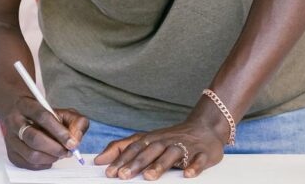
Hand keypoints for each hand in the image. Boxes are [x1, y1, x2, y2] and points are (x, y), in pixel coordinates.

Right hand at [2, 96, 89, 169]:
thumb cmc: (47, 115)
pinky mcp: (11, 152)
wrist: (22, 114)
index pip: (43, 117)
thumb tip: (75, 141)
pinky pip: (27, 164)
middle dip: (55, 148)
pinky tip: (50, 157)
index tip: (72, 142)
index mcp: (27, 105)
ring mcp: (10, 138)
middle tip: (67, 151)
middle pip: (34, 138)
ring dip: (50, 158)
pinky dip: (42, 164)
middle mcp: (15, 121)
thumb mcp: (64, 112)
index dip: (59, 132)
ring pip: (30, 154)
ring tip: (60, 154)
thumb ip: (76, 122)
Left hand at [95, 115, 226, 179]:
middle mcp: (167, 141)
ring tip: (149, 176)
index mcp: (153, 139)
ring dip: (160, 165)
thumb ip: (122, 148)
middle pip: (151, 150)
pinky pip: (199, 160)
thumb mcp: (146, 139)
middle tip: (124, 175)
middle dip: (137, 163)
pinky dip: (194, 166)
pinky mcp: (203, 153)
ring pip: (173, 154)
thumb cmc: (171, 138)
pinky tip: (187, 174)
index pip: (135, 148)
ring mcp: (186, 146)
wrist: (206, 127)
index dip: (122, 159)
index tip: (110, 172)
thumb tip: (99, 160)